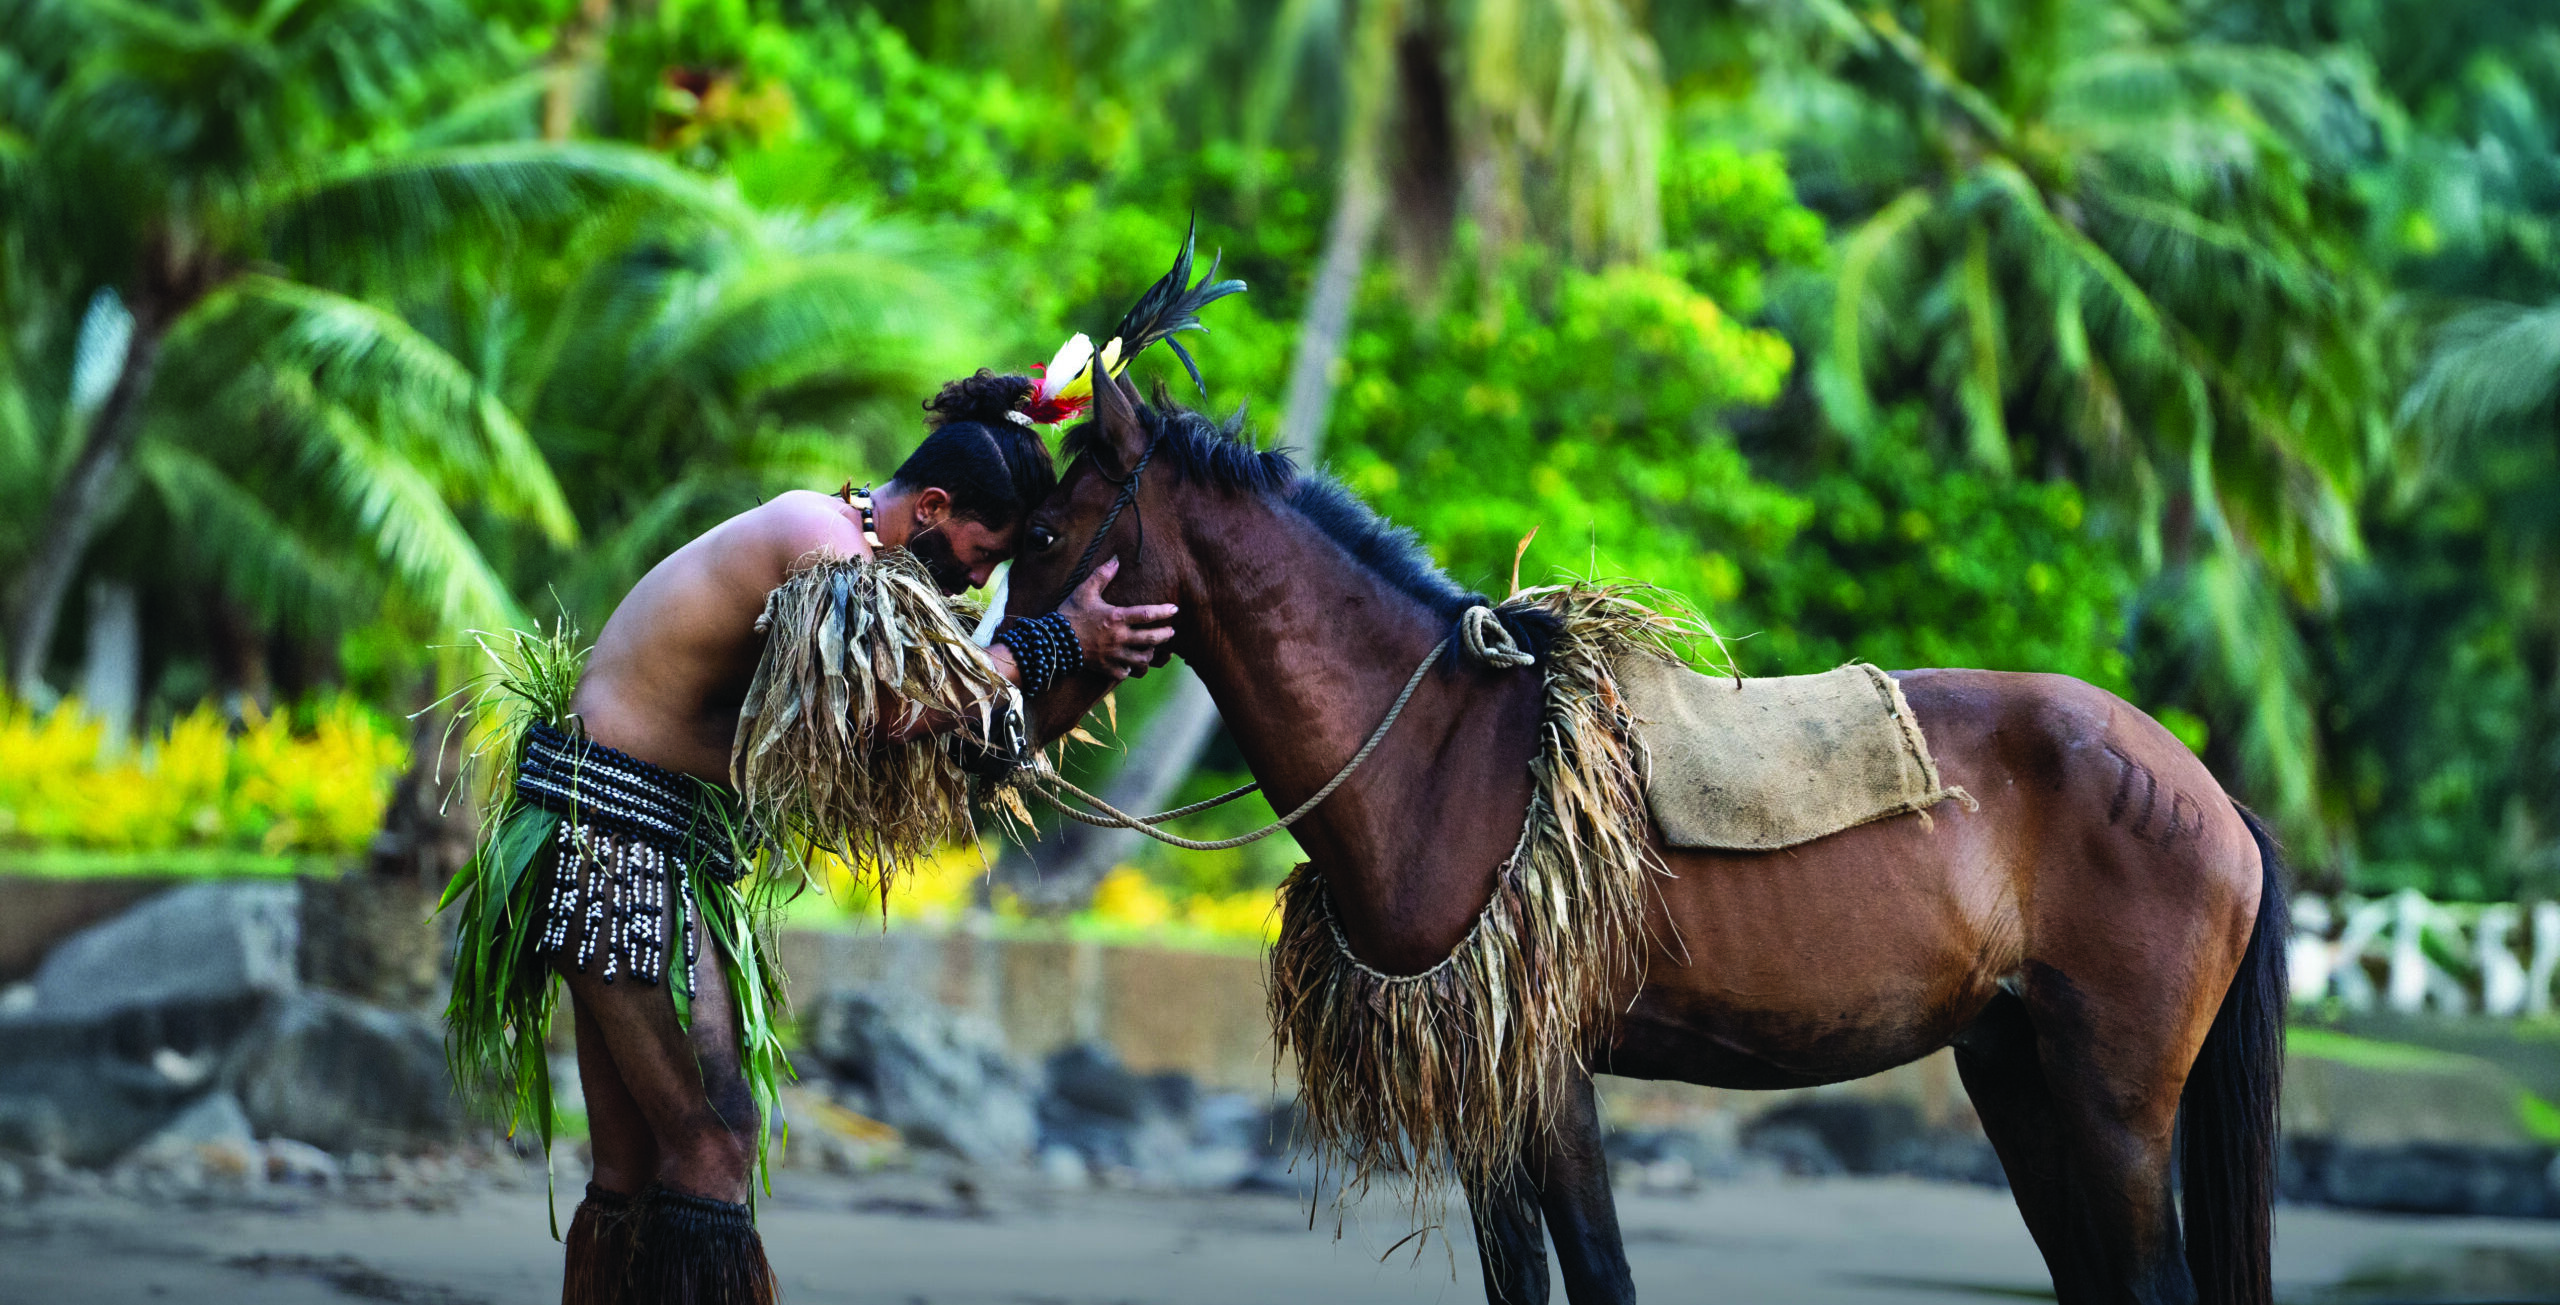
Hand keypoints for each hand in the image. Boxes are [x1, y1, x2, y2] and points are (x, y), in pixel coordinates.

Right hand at [1061, 557, 1178, 679]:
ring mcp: (1113, 655)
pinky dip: (1130, 669)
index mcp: (1116, 618)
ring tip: (1152, 648)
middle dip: (1165, 636)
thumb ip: (1102, 575)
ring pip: (1141, 659)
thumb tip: (1116, 559)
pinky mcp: (1105, 667)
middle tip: (1172, 632)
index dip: (1163, 612)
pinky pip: (1125, 672)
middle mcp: (1119, 638)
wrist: (1053, 641)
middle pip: (1151, 639)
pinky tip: (1131, 664)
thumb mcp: (1085, 591)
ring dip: (1149, 654)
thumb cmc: (1070, 614)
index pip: (1147, 614)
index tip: (1175, 609)